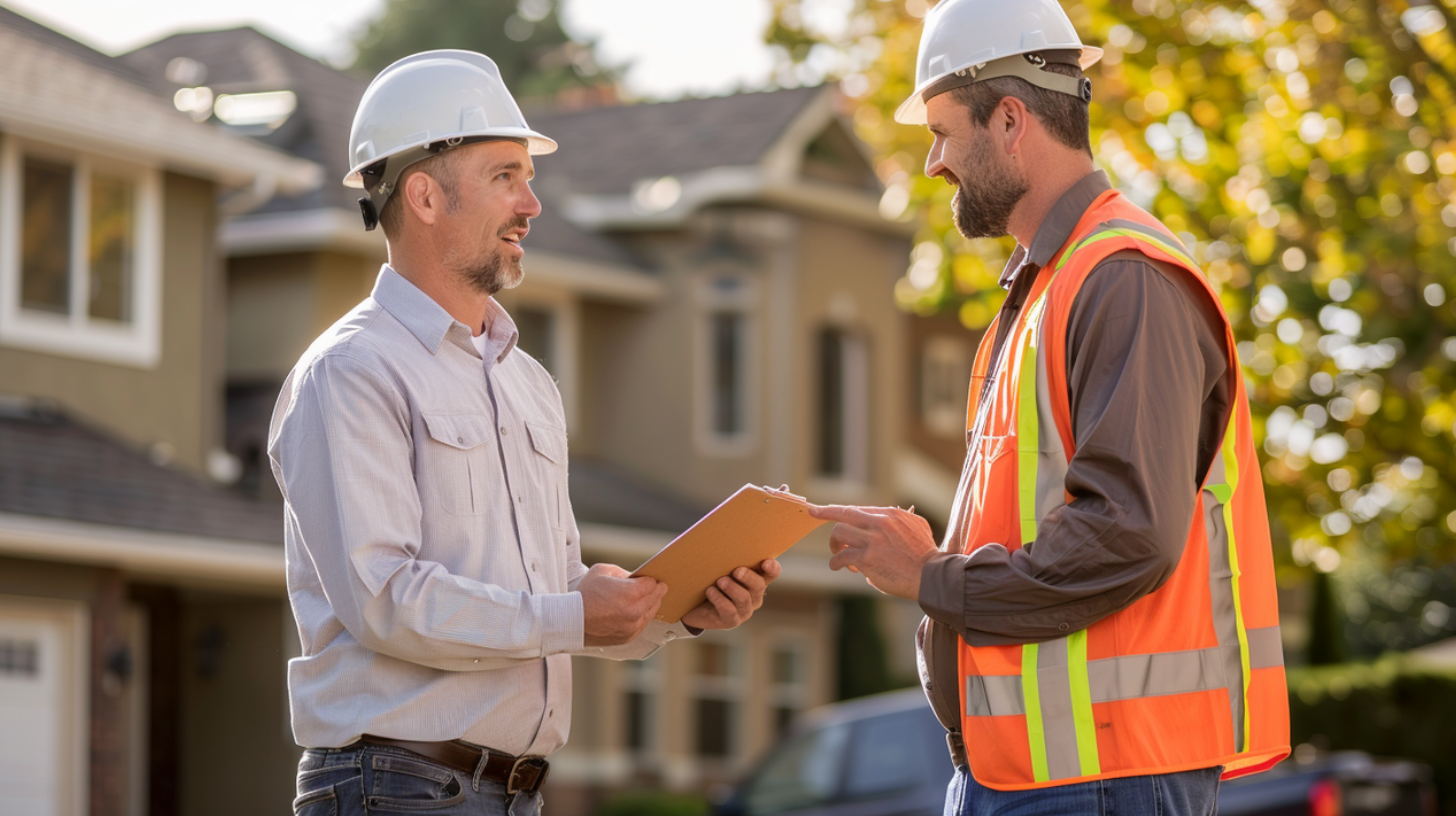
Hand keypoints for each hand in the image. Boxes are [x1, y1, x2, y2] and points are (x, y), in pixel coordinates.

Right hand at [579, 563, 667, 646]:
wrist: (571, 621)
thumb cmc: (584, 594)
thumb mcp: (602, 572)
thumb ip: (622, 573)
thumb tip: (635, 578)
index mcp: (631, 593)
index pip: (652, 584)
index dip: (651, 579)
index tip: (651, 578)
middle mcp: (635, 611)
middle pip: (656, 598)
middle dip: (657, 590)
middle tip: (660, 586)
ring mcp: (633, 626)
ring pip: (651, 613)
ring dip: (651, 604)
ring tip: (649, 598)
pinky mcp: (628, 637)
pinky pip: (642, 625)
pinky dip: (641, 617)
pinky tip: (637, 611)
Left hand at [681, 559, 781, 629]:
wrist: (695, 605)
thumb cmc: (710, 580)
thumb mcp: (720, 567)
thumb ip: (728, 558)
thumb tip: (723, 540)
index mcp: (756, 579)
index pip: (772, 573)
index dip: (772, 568)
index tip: (766, 562)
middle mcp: (754, 596)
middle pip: (759, 586)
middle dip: (749, 577)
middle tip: (736, 570)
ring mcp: (744, 610)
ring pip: (744, 599)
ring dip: (732, 588)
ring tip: (720, 581)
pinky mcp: (731, 621)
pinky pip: (729, 611)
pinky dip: (719, 600)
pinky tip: (710, 591)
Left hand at [807, 505, 937, 599]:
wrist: (931, 576)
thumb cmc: (925, 555)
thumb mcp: (917, 526)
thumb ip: (899, 521)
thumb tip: (881, 522)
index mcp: (890, 514)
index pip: (857, 509)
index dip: (837, 510)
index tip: (820, 510)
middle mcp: (879, 522)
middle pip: (843, 515)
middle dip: (825, 515)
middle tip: (817, 519)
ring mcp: (872, 540)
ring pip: (839, 533)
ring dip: (835, 545)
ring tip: (839, 556)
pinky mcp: (867, 558)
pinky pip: (842, 557)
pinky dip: (836, 562)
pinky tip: (837, 567)